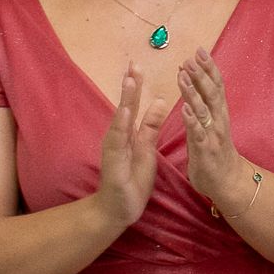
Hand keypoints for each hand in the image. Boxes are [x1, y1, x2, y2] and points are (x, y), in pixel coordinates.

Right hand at [95, 64, 171, 227]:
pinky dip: (121, 126)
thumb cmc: (132, 180)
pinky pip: (118, 143)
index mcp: (129, 133)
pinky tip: (126, 112)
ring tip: (130, 81)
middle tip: (134, 63)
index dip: (136, 85)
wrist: (117, 210)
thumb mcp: (147, 150)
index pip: (133, 105)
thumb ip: (150, 126)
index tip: (139, 64)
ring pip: (120, 121)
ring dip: (125, 101)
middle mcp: (118, 137)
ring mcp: (114, 149)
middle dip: (129, 85)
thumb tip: (160, 100)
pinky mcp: (113, 163)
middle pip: (125, 107)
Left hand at [178, 49, 246, 209]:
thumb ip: (203, 104)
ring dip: (193, 91)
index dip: (209, 68)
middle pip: (212, 92)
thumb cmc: (216, 151)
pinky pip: (198, 133)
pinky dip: (192, 120)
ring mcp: (213, 135)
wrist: (227, 182)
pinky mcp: (205, 150)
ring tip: (183, 75)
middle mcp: (219, 120)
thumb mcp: (211, 123)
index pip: (216, 85)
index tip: (200, 50)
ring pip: (204, 109)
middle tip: (191, 57)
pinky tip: (184, 108)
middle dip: (202, 74)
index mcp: (219, 113)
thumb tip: (193, 80)